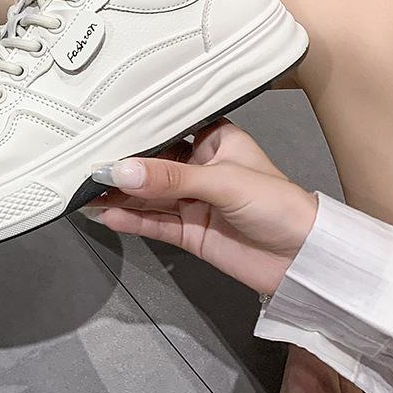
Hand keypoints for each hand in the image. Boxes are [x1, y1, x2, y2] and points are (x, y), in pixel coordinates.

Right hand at [86, 120, 317, 294]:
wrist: (306, 263)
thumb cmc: (277, 205)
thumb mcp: (223, 181)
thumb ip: (170, 178)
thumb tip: (121, 170)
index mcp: (215, 140)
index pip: (169, 130)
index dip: (138, 131)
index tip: (104, 130)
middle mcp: (200, 168)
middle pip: (153, 166)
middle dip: (123, 168)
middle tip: (86, 166)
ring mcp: (193, 202)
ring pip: (149, 196)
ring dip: (120, 196)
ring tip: (86, 192)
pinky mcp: (190, 232)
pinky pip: (154, 223)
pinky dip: (130, 220)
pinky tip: (107, 215)